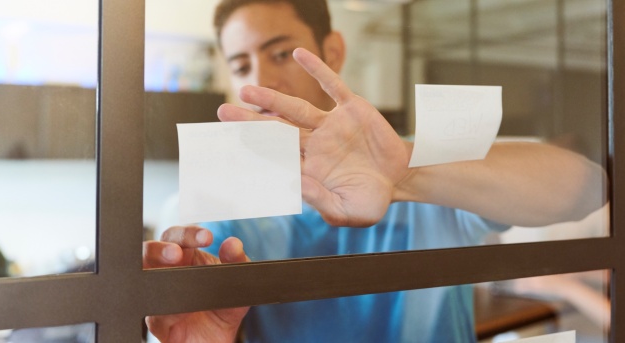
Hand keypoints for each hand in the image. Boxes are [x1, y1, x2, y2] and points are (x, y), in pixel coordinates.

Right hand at [143, 226, 249, 342]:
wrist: (219, 340)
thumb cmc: (223, 306)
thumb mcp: (237, 282)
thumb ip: (237, 261)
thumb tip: (234, 244)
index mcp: (186, 257)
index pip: (179, 237)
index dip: (189, 234)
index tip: (206, 237)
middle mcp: (167, 272)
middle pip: (151, 250)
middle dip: (161, 249)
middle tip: (176, 253)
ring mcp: (158, 296)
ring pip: (143, 276)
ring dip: (154, 271)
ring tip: (173, 270)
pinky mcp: (156, 321)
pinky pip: (154, 312)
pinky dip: (166, 308)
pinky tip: (181, 307)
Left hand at [217, 48, 409, 226]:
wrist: (401, 178)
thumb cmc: (371, 200)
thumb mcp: (347, 211)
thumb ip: (320, 201)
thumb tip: (293, 183)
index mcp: (309, 169)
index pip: (275, 158)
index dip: (254, 151)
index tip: (229, 146)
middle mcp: (314, 145)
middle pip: (277, 131)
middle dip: (250, 123)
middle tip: (223, 112)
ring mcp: (330, 125)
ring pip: (295, 108)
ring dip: (271, 98)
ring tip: (246, 89)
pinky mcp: (350, 109)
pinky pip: (332, 85)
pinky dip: (317, 70)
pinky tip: (299, 54)